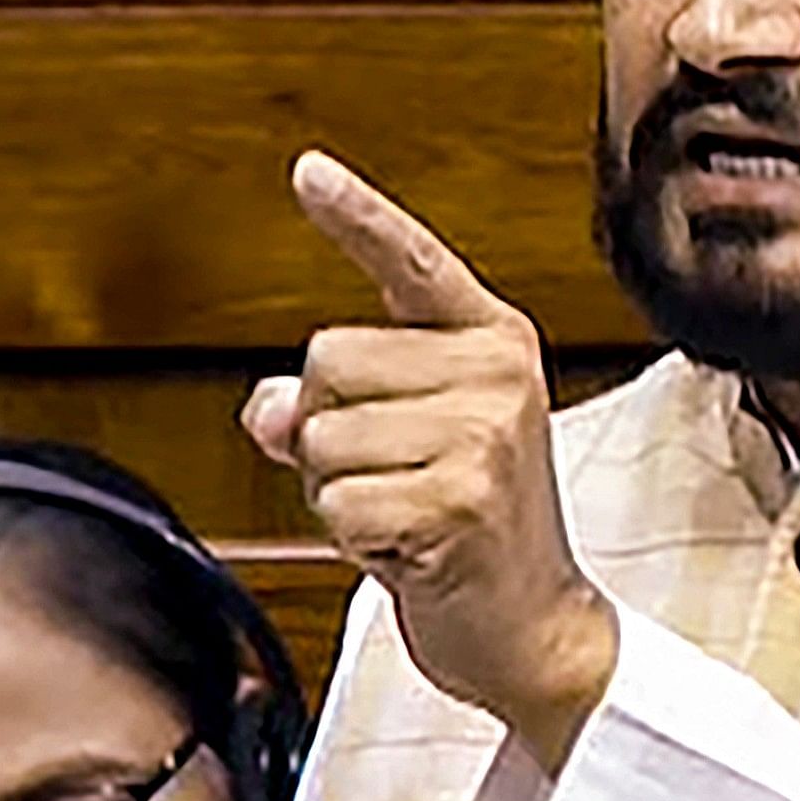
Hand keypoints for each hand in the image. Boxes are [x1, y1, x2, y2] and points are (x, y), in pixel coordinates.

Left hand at [244, 150, 619, 765]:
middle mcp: (495, 373)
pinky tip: (407, 550)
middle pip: (323, 359)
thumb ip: (329, 405)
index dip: (355, 214)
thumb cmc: (463, 528)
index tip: (306, 169)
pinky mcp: (458, 500)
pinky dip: (350, 536)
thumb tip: (264, 409)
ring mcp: (483, 435)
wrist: (535, 630)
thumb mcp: (400, 446)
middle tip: (393, 479)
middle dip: (326, 431)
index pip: (410, 261)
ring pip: (319, 436)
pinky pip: (334, 501)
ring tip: (404, 515)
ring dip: (337, 490)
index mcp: (490, 340)